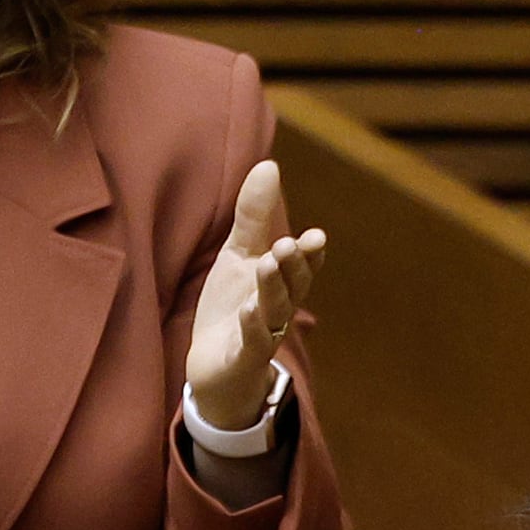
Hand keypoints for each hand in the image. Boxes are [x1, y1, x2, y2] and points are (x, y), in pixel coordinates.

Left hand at [182, 158, 325, 440]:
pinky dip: (252, 328)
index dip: (310, 253)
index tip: (315, 236)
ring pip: (275, 311)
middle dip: (293, 265)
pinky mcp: (242, 358)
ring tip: (268, 263)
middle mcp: (279, 307)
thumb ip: (254, 215)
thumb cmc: (232, 306)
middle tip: (287, 244)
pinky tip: (246, 310)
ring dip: (274, 288)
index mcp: (282, 282)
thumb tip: (269, 164)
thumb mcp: (240, 256)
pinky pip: (252, 343)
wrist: (213, 366)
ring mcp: (262, 334)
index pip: (303, 265)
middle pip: (294, 285)